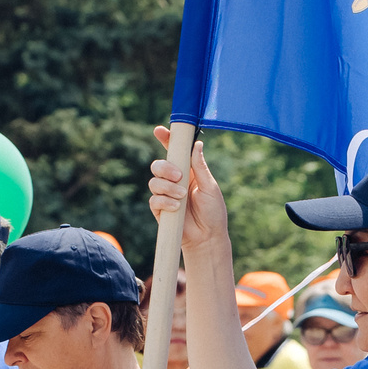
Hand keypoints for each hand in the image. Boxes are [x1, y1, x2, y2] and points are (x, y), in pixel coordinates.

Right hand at [147, 125, 227, 254]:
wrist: (207, 237)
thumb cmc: (213, 212)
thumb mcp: (210, 186)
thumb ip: (200, 167)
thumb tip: (196, 144)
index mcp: (187, 171)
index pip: (174, 152)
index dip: (166, 140)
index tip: (159, 131)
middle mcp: (174, 181)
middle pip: (158, 165)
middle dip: (165, 168)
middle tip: (179, 176)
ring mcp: (165, 195)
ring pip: (154, 182)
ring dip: (167, 188)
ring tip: (182, 198)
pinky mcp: (160, 209)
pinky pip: (154, 199)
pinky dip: (164, 202)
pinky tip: (176, 208)